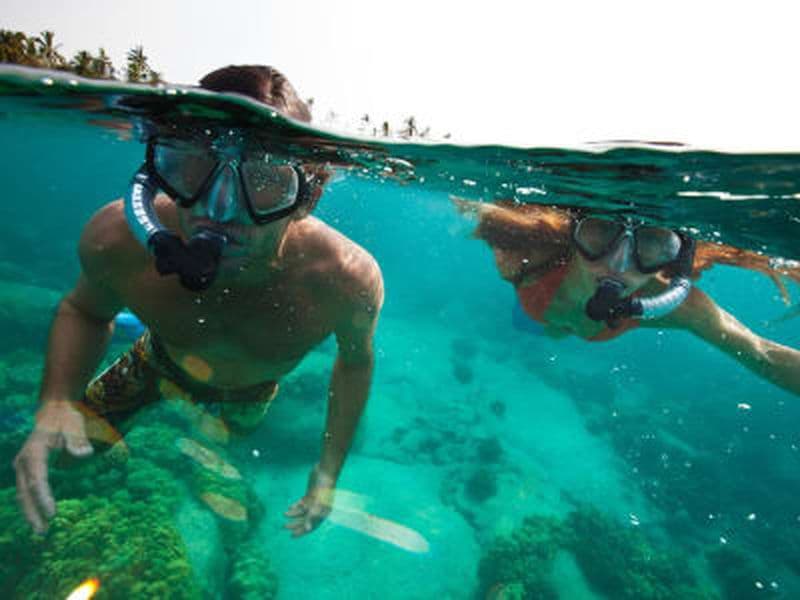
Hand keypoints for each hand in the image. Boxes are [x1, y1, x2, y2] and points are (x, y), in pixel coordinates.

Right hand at [13, 400, 92, 532]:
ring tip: (41, 532)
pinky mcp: (26, 470)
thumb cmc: (67, 419)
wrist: (54, 412)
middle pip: (26, 491)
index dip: (43, 498)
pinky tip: (39, 519)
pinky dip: (32, 505)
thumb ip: (79, 439)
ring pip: (23, 494)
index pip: (38, 479)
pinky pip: (27, 491)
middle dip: (33, 512)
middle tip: (42, 532)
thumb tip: (85, 454)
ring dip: (31, 513)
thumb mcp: (75, 424)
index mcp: (34, 451)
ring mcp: (23, 466)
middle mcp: (24, 461)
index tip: (53, 514)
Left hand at [284, 465, 335, 536]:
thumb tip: (308, 528)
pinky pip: (302, 503)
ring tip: (285, 515)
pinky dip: (296, 506)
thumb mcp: (318, 502)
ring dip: (293, 514)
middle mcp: (319, 509)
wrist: (325, 471)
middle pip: (305, 520)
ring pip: (302, 511)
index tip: (292, 535)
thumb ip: (312, 516)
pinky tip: (289, 508)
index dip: (302, 531)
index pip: (311, 526)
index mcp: (323, 513)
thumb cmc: (324, 487)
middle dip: (295, 524)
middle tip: (284, 526)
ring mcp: (314, 501)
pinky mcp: (310, 494)